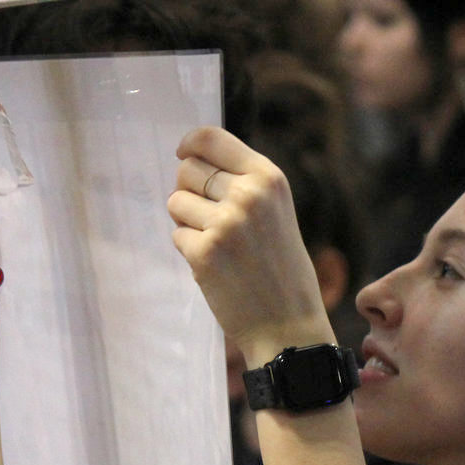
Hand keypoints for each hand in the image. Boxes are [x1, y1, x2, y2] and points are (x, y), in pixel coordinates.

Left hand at [167, 127, 332, 363]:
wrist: (289, 325)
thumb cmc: (280, 268)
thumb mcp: (275, 211)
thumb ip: (242, 183)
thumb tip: (190, 159)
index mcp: (268, 178)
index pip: (211, 138)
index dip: (189, 145)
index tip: (182, 154)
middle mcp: (248, 195)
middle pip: (187, 170)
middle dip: (189, 191)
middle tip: (210, 219)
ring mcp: (225, 223)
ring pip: (176, 202)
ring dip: (187, 223)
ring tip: (218, 245)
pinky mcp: (205, 253)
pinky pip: (177, 236)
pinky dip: (190, 251)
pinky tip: (217, 268)